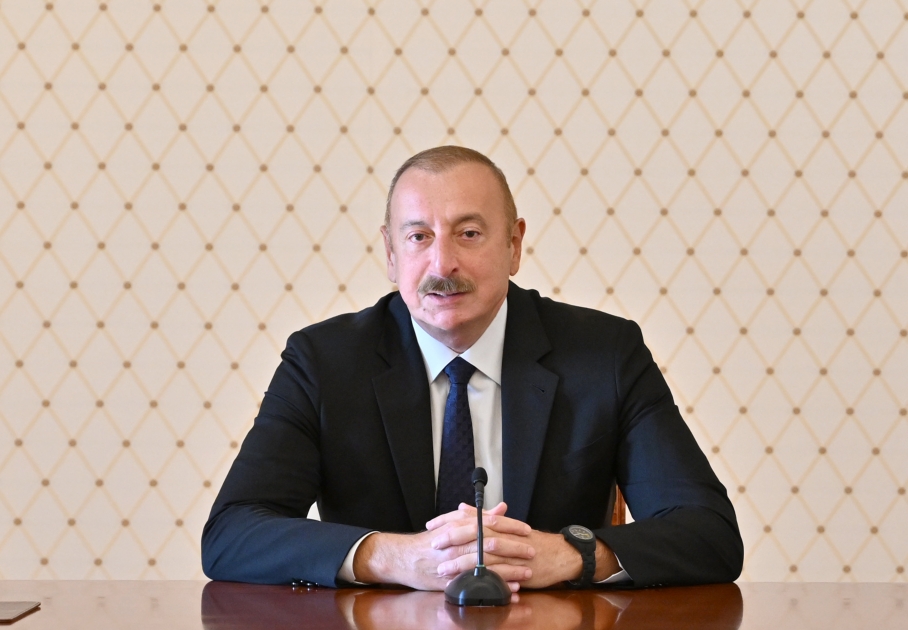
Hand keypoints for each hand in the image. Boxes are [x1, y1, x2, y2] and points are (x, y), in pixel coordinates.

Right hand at [351, 503, 532, 590]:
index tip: (527, 530)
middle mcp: (458, 543)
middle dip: (514, 548)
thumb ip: (478, 515)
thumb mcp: (453, 522)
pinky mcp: (452, 580)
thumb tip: (501, 508)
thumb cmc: (430, 540)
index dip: (510, 526)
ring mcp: (455, 562)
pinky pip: (477, 584)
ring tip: (526, 573)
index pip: (490, 523)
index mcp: (459, 526)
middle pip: (491, 544)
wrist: (404, 557)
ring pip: (486, 565)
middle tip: (531, 552)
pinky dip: (494, 587)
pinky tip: (509, 590)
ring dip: (508, 570)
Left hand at [432, 506, 619, 588]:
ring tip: (442, 569)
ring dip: (460, 563)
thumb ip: (482, 517)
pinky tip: (465, 584)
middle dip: (450, 539)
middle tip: (432, 544)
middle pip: (472, 533)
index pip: (468, 518)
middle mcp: (501, 534)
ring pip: (480, 555)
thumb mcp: (506, 526)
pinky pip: (493, 574)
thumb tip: (461, 508)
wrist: (558, 554)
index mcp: (497, 523)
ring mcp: (508, 552)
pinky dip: (478, 578)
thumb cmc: (531, 541)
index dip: (448, 521)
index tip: (431, 525)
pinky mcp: (514, 568)